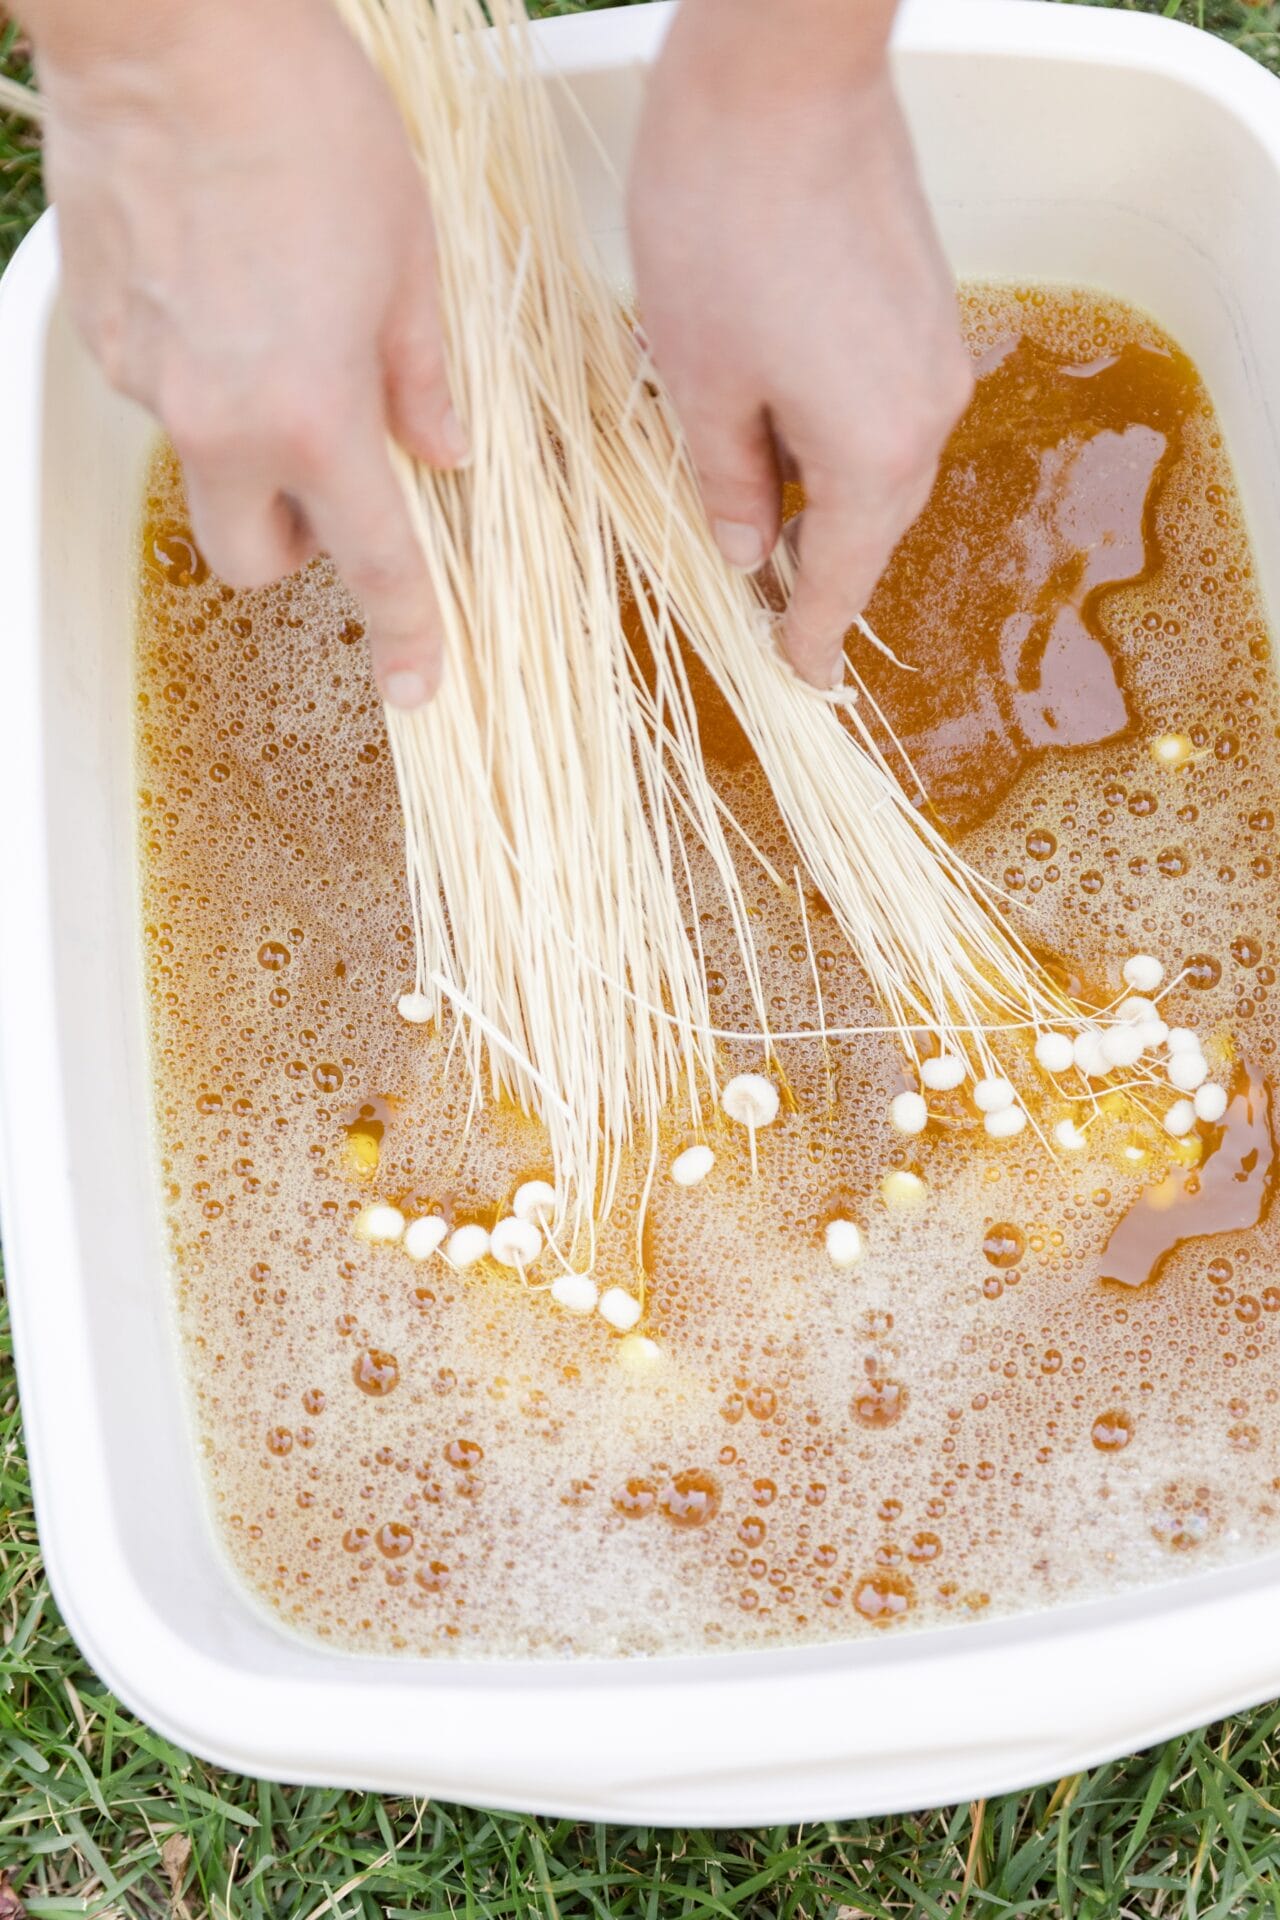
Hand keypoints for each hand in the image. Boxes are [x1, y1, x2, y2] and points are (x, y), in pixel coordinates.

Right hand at [36, 0, 459, 705]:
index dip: (406, 632)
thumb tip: (444, 453)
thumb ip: (425, 375)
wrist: (164, 24)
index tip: (419, 686)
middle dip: (301, 543)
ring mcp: (145, 382)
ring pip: (204, 471)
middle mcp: (216, 423)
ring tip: (277, 327)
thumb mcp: (409, 253)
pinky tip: (224, 288)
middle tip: (338, 468)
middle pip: (253, 560)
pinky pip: (160, 396)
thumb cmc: (306, 120)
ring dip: (248, 445)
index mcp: (312, 416)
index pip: (373, 563)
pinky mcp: (98, 335)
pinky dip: (201, 378)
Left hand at [628, 0, 972, 688]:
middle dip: (820, 567)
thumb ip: (727, 480)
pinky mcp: (926, 300)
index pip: (840, 578)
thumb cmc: (722, 226)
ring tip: (761, 513)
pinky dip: (840, 434)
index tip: (800, 675)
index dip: (810, 633)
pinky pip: (886, 403)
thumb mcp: (698, 379)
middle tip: (773, 607)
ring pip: (881, 461)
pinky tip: (784, 424)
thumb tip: (746, 548)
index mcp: (873, 454)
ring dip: (826, 495)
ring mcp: (936, 350)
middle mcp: (927, 411)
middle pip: (872, 524)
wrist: (781, 75)